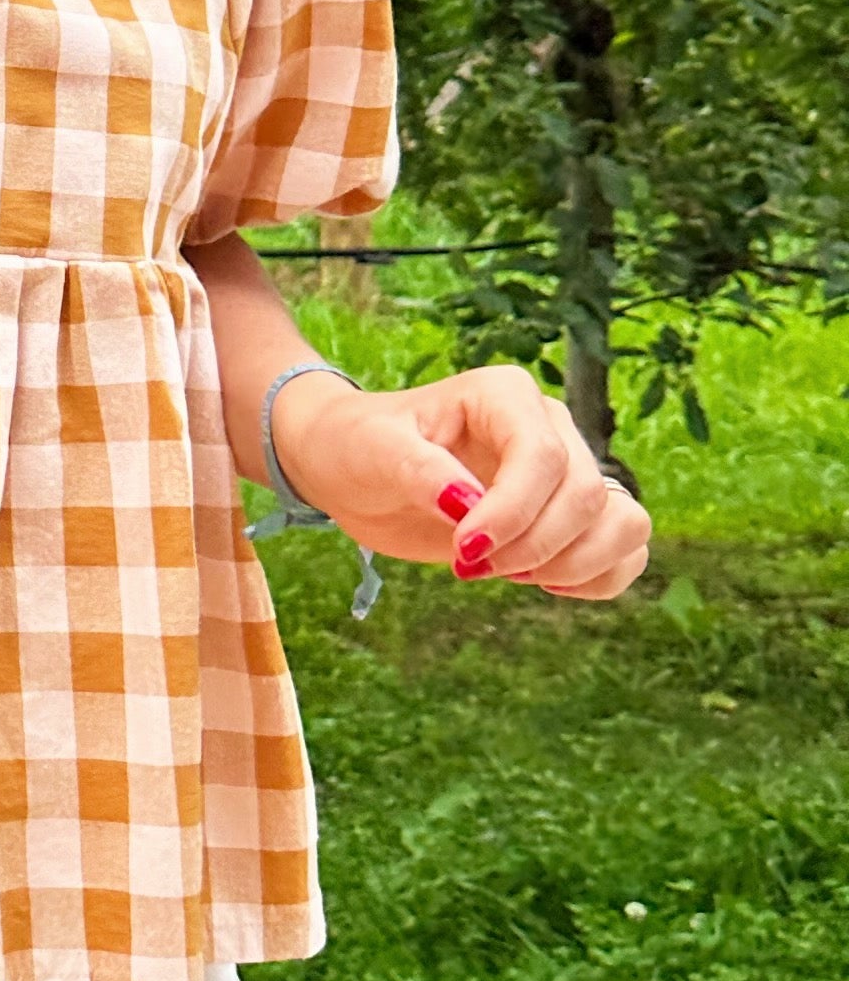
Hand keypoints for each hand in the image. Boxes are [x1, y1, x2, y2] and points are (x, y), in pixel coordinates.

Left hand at [272, 364, 650, 600]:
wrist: (353, 469)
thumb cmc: (358, 446)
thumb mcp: (374, 452)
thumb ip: (420, 471)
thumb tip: (468, 505)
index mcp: (505, 395)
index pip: (543, 456)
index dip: (513, 513)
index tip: (464, 551)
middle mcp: (549, 425)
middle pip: (585, 496)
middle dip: (532, 548)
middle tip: (468, 566)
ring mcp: (569, 469)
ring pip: (624, 522)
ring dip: (573, 565)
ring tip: (509, 575)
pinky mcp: (570, 514)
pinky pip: (626, 548)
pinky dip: (599, 578)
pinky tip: (544, 586)